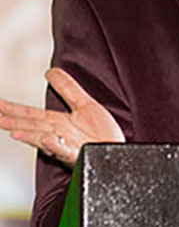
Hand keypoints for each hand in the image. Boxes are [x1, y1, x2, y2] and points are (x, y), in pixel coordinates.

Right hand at [0, 67, 124, 167]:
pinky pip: (68, 152)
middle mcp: (60, 136)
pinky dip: (57, 147)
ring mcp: (69, 147)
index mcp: (59, 124)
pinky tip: (49, 140)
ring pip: (45, 141)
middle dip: (15, 124)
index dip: (15, 109)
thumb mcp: (85, 105)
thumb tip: (51, 71)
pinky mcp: (82, 155)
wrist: (118, 153)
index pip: (32, 115)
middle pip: (34, 128)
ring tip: (14, 132)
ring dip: (30, 136)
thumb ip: (68, 89)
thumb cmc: (103, 134)